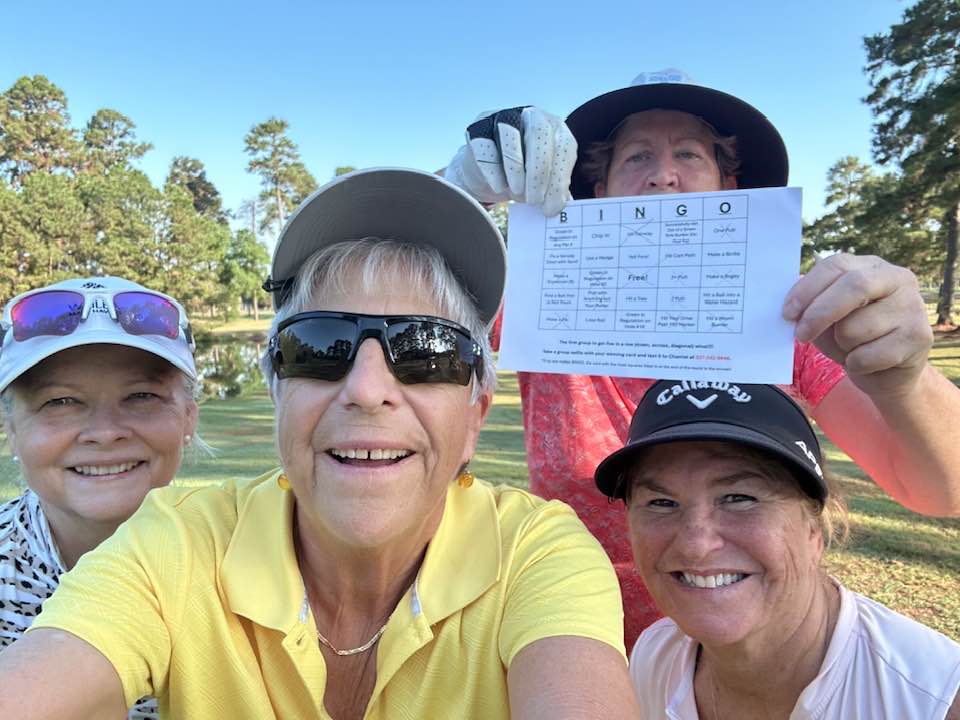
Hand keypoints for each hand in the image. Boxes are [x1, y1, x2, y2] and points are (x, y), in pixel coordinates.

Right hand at [443, 106, 576, 216]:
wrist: (491, 172)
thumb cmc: (525, 176)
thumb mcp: (545, 181)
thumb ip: (554, 190)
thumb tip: (559, 208)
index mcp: (555, 127)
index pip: (563, 146)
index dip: (559, 178)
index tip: (553, 207)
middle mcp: (531, 115)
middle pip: (538, 132)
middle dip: (539, 171)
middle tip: (535, 201)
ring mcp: (503, 118)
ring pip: (510, 134)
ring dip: (516, 168)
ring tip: (517, 194)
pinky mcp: (479, 129)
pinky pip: (485, 146)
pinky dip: (493, 170)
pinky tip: (499, 188)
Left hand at [783, 253, 932, 398]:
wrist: (887, 372)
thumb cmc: (851, 338)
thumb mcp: (827, 318)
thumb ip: (812, 307)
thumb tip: (792, 309)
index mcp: (871, 266)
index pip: (836, 265)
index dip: (807, 289)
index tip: (787, 312)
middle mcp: (897, 279)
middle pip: (854, 286)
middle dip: (819, 313)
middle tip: (801, 335)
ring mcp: (912, 306)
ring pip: (856, 327)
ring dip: (839, 346)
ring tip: (849, 349)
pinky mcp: (919, 337)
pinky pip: (867, 355)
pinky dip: (855, 365)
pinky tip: (866, 363)